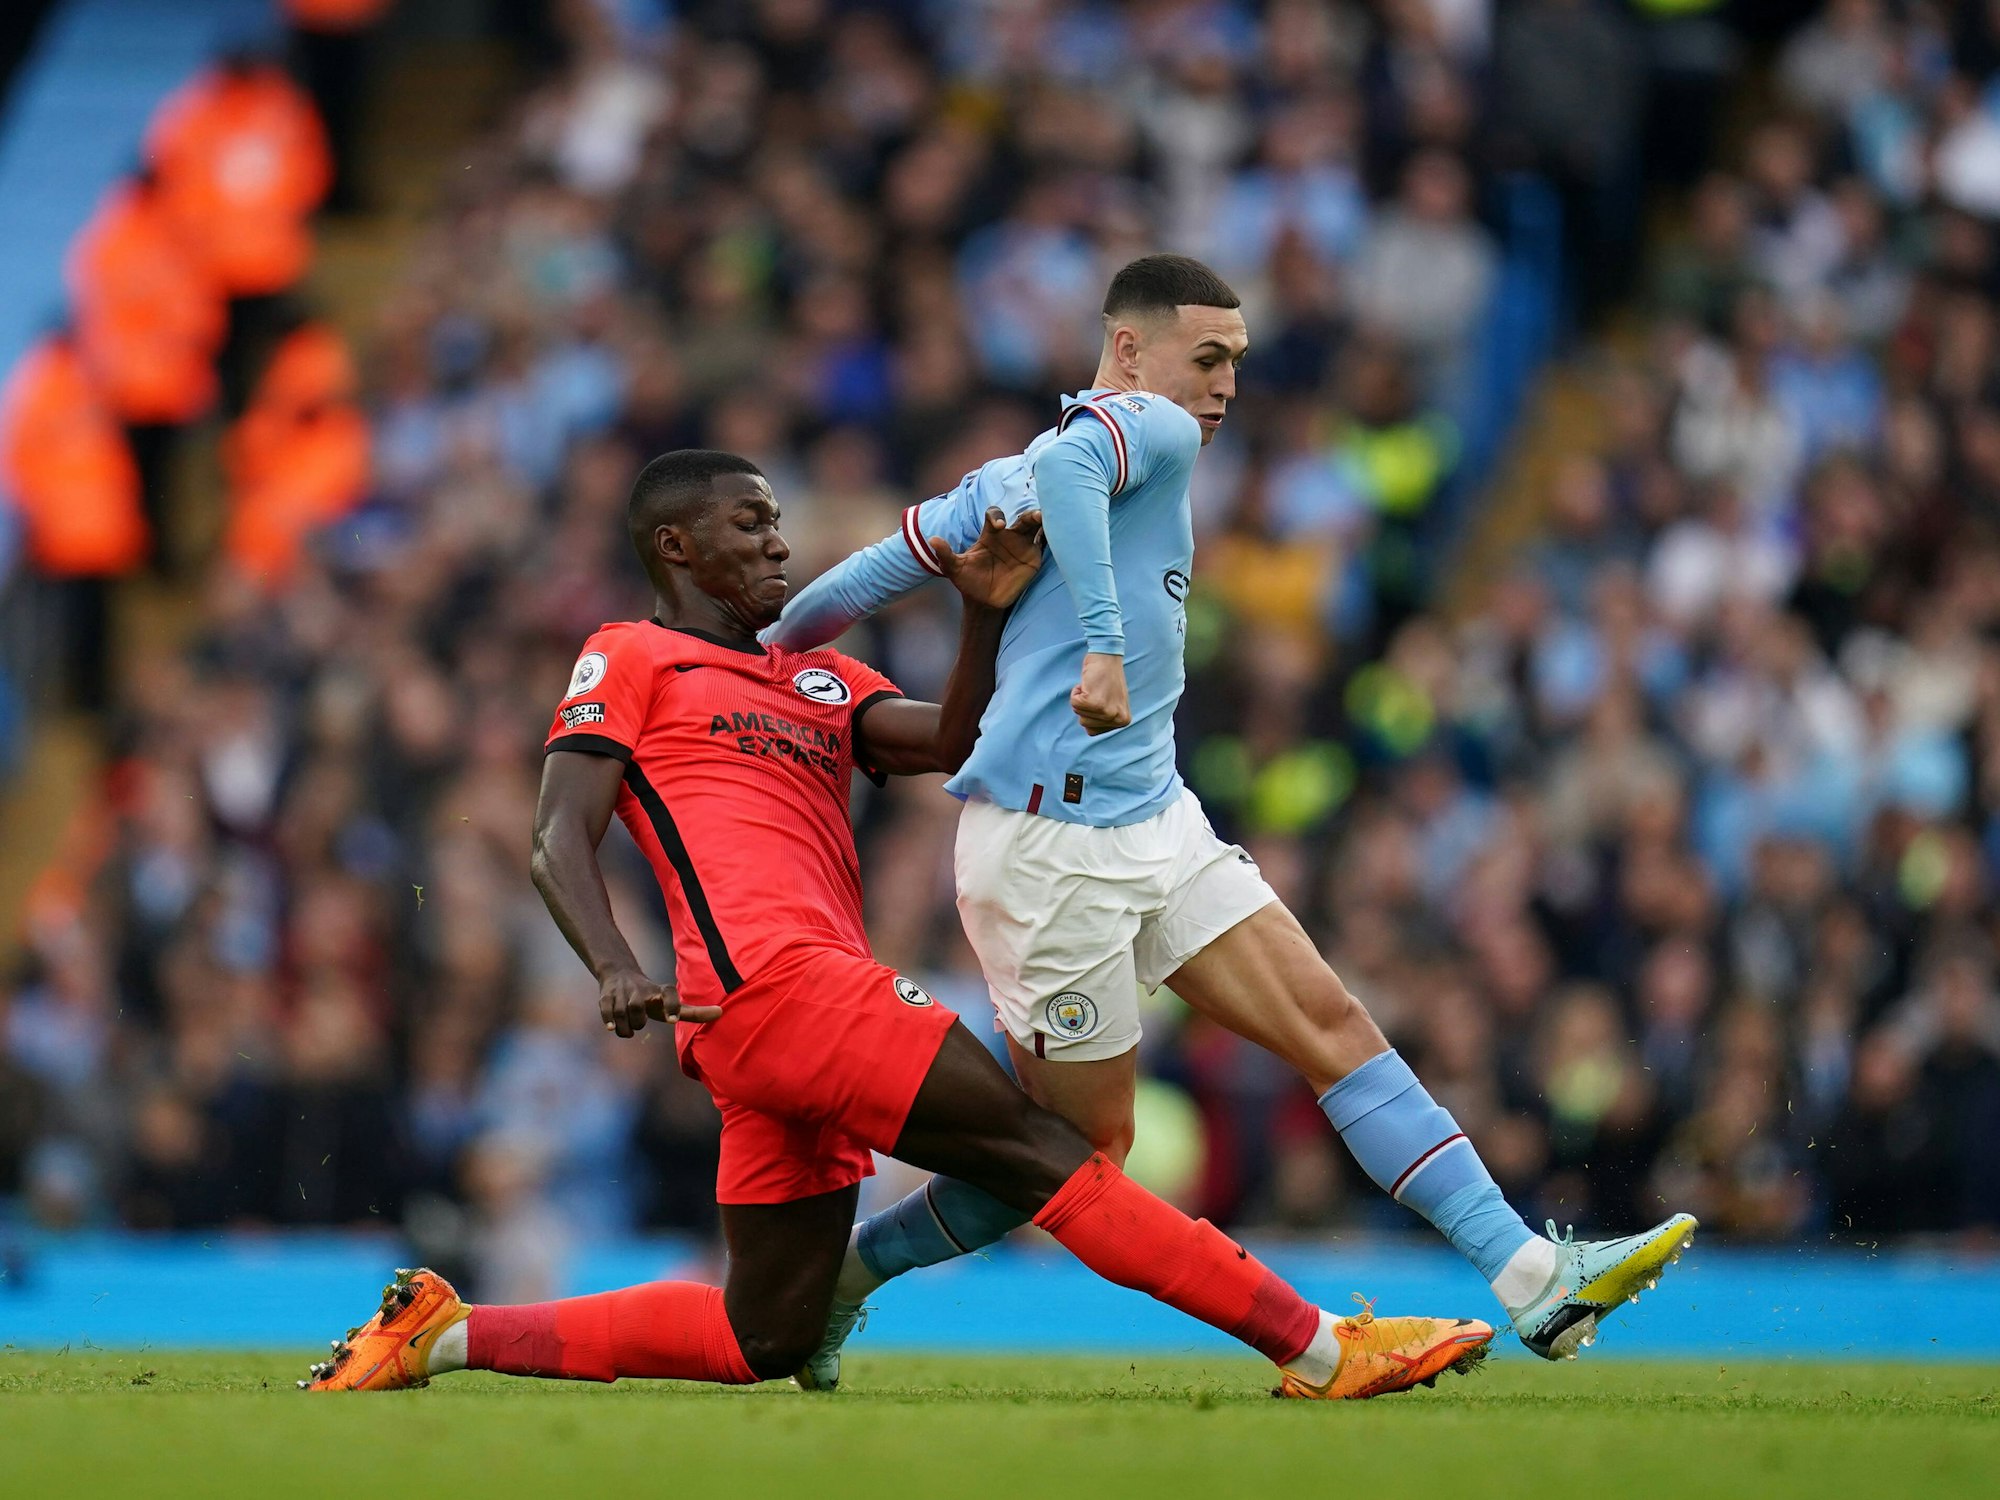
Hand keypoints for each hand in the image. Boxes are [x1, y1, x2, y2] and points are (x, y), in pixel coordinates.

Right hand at [598, 967, 720, 1036]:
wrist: (619, 974)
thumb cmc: (652, 997)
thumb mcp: (672, 1003)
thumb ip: (694, 1012)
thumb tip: (721, 1013)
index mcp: (659, 992)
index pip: (668, 993)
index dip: (671, 1005)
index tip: (672, 1020)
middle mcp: (641, 990)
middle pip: (638, 1007)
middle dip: (639, 1021)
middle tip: (641, 1022)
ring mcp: (623, 993)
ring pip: (621, 1012)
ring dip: (625, 1026)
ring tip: (628, 1029)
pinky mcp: (606, 996)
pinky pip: (606, 1009)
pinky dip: (608, 1020)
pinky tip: (611, 1028)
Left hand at [931, 506, 1043, 608]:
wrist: (983, 601)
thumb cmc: (968, 581)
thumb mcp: (954, 568)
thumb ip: (945, 554)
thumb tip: (932, 540)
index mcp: (990, 534)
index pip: (995, 515)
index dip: (997, 516)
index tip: (998, 526)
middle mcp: (1008, 536)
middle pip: (1021, 518)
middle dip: (1028, 514)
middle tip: (1035, 516)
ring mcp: (1022, 546)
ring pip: (1035, 527)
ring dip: (1042, 521)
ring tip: (1046, 519)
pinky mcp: (1033, 558)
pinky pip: (1044, 544)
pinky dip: (1051, 536)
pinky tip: (1055, 533)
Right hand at [1071, 651, 1129, 735]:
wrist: (1107, 656)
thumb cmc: (1107, 678)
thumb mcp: (1113, 703)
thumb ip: (1105, 718)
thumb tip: (1092, 731)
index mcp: (1123, 721)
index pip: (1092, 731)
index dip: (1090, 713)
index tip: (1101, 698)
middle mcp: (1118, 719)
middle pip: (1084, 724)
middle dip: (1085, 706)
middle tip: (1097, 691)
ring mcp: (1107, 712)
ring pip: (1078, 713)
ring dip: (1081, 698)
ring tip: (1093, 687)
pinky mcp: (1095, 702)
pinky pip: (1074, 703)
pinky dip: (1076, 692)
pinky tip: (1088, 683)